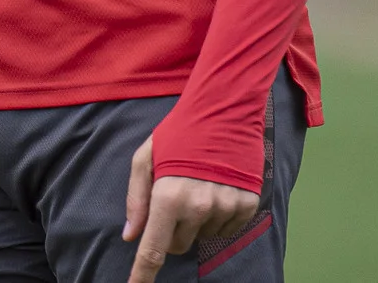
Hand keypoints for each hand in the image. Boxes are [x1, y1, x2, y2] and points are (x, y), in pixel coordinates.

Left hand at [121, 133, 259, 282]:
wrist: (225, 109)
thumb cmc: (179, 132)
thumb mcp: (146, 158)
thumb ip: (136, 199)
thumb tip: (131, 236)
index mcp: (169, 196)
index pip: (154, 249)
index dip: (142, 274)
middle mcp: (199, 207)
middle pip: (178, 246)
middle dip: (172, 231)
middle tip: (176, 200)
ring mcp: (225, 208)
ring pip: (202, 237)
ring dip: (197, 222)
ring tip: (200, 185)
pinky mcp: (246, 206)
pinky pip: (225, 229)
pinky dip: (218, 217)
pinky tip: (217, 189)